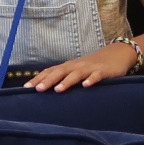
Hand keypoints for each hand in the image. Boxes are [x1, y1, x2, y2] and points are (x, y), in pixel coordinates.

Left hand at [25, 40, 139, 90]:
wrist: (117, 54)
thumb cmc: (94, 66)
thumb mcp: (78, 71)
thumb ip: (65, 78)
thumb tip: (47, 89)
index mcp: (69, 66)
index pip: (50, 71)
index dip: (38, 79)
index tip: (26, 88)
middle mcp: (76, 66)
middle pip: (60, 72)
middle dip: (48, 80)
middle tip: (37, 90)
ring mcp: (90, 68)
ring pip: (76, 74)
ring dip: (67, 81)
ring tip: (58, 90)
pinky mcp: (103, 71)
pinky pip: (96, 76)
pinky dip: (91, 80)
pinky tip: (86, 86)